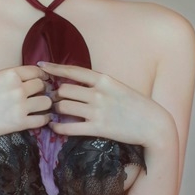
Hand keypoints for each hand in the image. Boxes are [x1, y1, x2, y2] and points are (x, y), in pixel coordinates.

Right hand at [0, 65, 51, 147]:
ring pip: (46, 102)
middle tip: (39, 94)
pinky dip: (43, 119)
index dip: (41, 76)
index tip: (42, 80)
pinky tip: (38, 118)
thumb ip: (4, 75)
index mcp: (9, 74)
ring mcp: (19, 106)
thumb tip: (18, 76)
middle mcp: (17, 88)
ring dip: (44, 104)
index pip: (36, 72)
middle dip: (42, 89)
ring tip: (39, 107)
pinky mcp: (18, 124)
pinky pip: (42, 120)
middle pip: (42, 86)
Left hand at [39, 62, 172, 147]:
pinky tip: (54, 127)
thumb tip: (81, 83)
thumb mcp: (119, 87)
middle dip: (55, 94)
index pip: (73, 70)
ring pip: (64, 106)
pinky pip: (70, 127)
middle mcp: (98, 93)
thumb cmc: (137, 105)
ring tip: (53, 112)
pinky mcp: (98, 128)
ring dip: (56, 110)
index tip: (41, 66)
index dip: (54, 68)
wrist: (153, 124)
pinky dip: (58, 126)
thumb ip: (100, 84)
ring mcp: (97, 111)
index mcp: (104, 79)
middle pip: (64, 89)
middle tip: (51, 99)